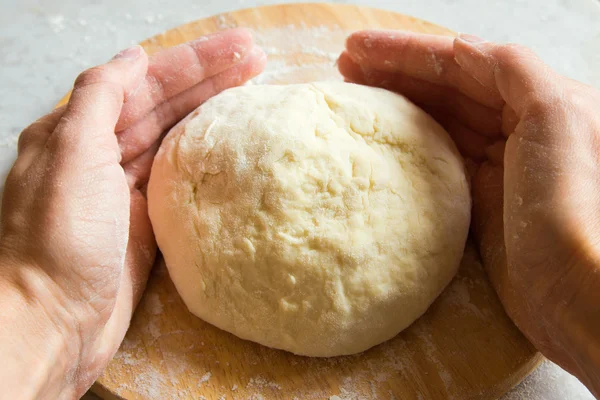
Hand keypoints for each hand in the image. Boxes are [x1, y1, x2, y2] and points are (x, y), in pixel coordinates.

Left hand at [0, 28, 264, 398]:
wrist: (54, 321)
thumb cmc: (59, 237)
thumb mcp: (72, 154)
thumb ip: (99, 98)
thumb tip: (132, 57)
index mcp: (80, 129)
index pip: (146, 81)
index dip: (194, 61)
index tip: (239, 47)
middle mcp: (102, 153)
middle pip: (165, 104)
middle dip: (211, 78)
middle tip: (259, 59)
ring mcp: (126, 189)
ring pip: (176, 136)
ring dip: (212, 112)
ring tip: (253, 92)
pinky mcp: (146, 221)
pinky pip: (181, 177)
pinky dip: (206, 158)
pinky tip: (231, 147)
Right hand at [338, 31, 599, 394]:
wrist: (575, 293)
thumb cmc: (572, 204)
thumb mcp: (556, 117)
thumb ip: (515, 71)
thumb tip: (462, 46)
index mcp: (540, 100)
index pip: (463, 64)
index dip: (408, 52)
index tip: (358, 49)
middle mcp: (519, 127)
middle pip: (446, 88)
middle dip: (395, 71)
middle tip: (345, 65)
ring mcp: (496, 165)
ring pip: (439, 119)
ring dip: (397, 100)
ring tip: (352, 88)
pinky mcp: (479, 201)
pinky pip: (437, 159)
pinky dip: (409, 142)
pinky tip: (383, 135)